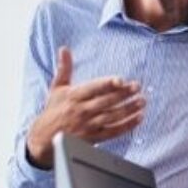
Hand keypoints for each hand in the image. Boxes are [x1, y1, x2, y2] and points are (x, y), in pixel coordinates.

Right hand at [25, 47, 145, 168]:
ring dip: (129, 109)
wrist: (45, 136)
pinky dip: (127, 125)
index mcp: (73, 96)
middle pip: (106, 101)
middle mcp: (81, 110)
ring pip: (112, 116)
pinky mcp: (94, 138)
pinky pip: (114, 131)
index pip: (93, 88)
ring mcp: (88, 125)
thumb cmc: (54, 110)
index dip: (108, 84)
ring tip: (142, 101)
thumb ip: (64, 69)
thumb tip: (64, 49)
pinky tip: (138, 118)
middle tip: (137, 87)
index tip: (121, 80)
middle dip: (124, 94)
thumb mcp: (57, 88)